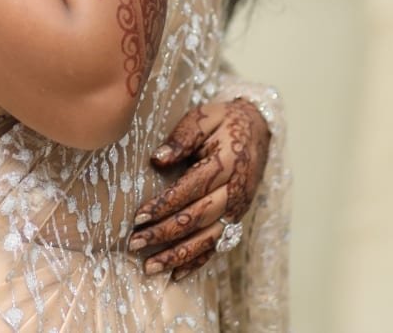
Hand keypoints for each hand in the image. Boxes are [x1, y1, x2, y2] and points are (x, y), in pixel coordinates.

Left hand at [127, 98, 270, 280]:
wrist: (257, 128)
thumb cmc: (223, 120)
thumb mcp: (202, 118)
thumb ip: (181, 137)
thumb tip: (157, 159)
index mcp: (225, 165)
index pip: (191, 189)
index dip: (165, 204)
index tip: (138, 216)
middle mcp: (234, 192)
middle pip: (197, 218)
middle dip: (164, 234)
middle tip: (135, 243)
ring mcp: (237, 209)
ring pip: (207, 239)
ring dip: (178, 255)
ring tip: (150, 268)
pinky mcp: (236, 219)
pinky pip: (218, 245)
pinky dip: (198, 262)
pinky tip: (177, 275)